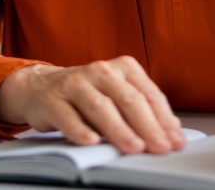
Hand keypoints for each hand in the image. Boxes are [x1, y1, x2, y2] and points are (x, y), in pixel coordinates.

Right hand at [0, 56, 184, 154]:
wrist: (39, 87)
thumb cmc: (86, 94)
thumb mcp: (116, 95)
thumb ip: (141, 110)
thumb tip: (170, 133)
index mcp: (123, 67)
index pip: (148, 94)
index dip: (164, 119)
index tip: (175, 140)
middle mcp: (101, 70)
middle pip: (128, 99)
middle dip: (148, 126)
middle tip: (160, 146)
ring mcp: (75, 83)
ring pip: (100, 107)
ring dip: (120, 129)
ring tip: (135, 147)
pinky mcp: (52, 100)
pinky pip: (67, 116)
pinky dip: (80, 130)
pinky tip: (92, 142)